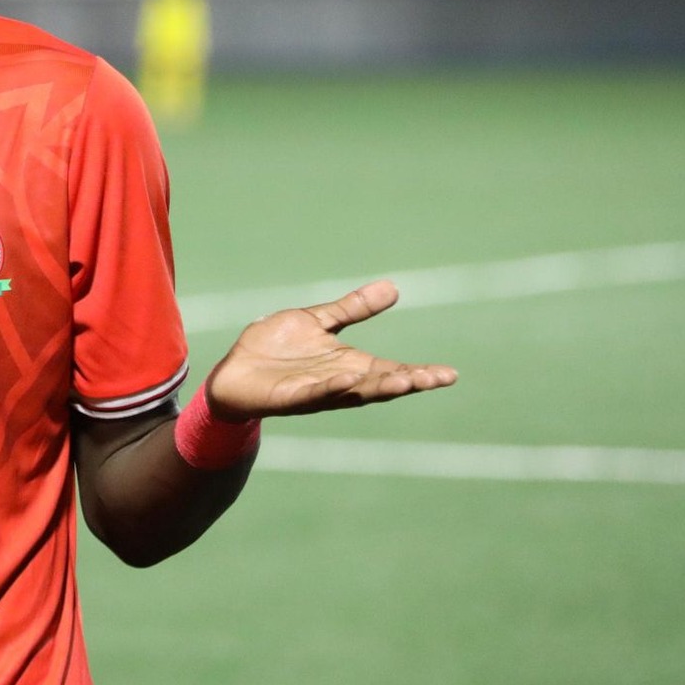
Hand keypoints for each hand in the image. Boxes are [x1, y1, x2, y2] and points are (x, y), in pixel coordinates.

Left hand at [204, 280, 457, 421]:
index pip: (392, 370)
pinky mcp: (291, 396)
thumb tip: (393, 287)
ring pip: (354, 392)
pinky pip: (316, 392)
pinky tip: (350, 379)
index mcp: (350, 365)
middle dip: (408, 382)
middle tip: (438, 379)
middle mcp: (340, 382)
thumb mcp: (318, 321)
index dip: (420, 373)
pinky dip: (333, 387)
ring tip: (405, 381)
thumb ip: (353, 308)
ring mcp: (317, 391)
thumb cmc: (276, 349)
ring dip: (378, 387)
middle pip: (381, 384)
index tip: (450, 373)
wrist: (234, 369)